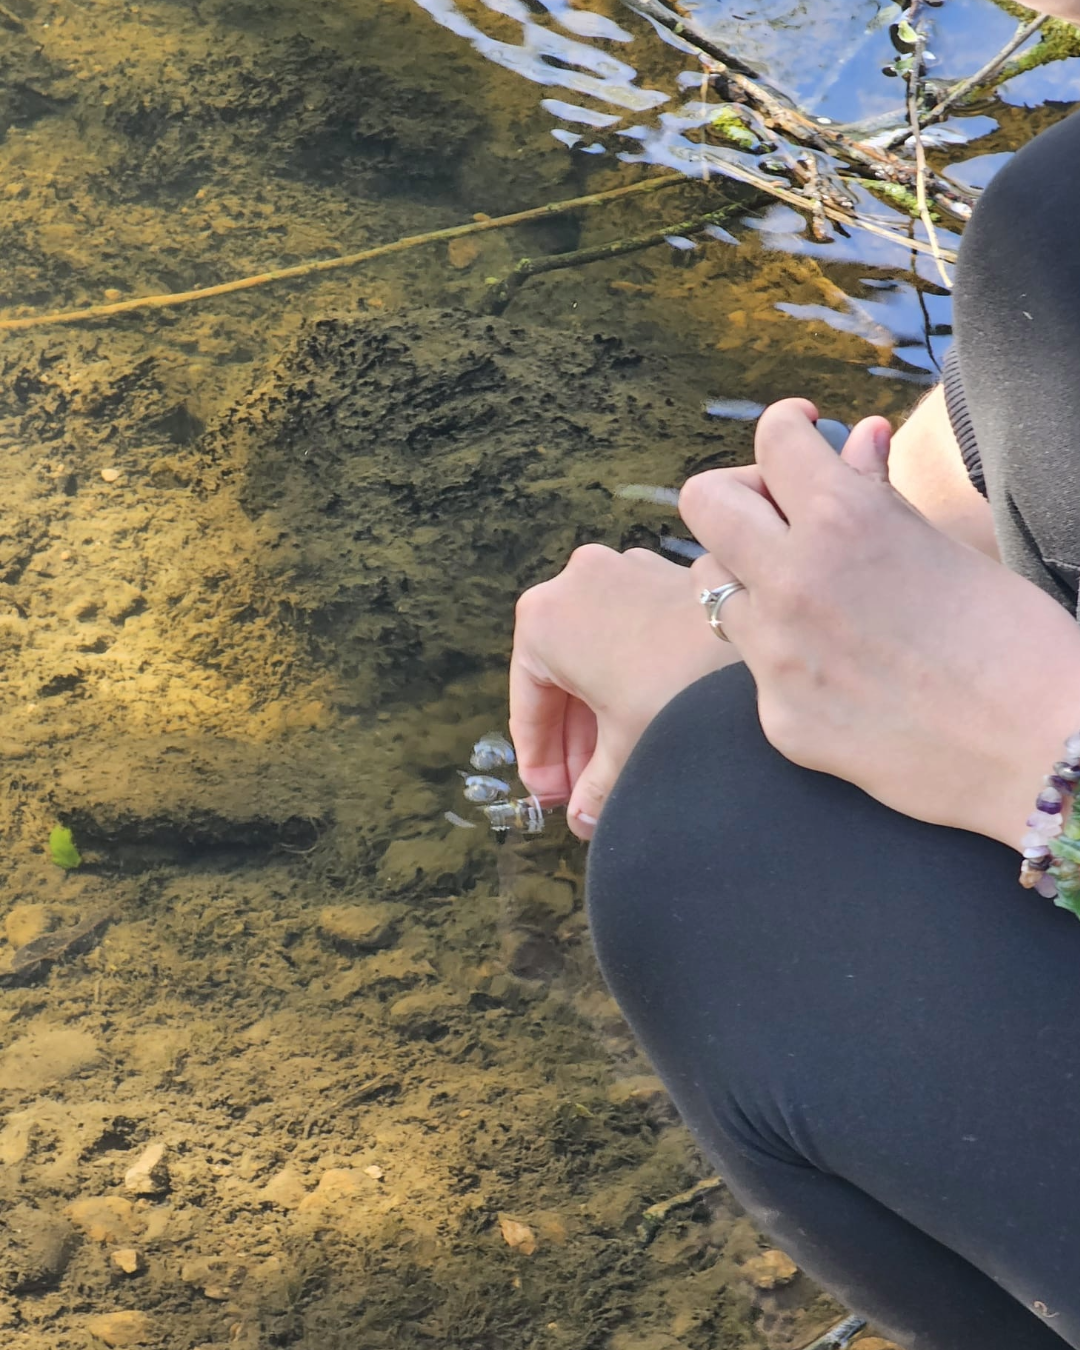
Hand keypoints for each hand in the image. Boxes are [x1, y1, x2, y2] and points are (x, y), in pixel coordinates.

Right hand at [510, 544, 738, 838]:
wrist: (758, 650)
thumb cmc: (676, 692)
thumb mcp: (625, 749)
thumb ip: (595, 790)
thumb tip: (584, 823)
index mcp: (542, 619)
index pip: (527, 705)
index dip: (538, 761)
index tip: (550, 799)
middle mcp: (572, 581)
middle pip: (559, 677)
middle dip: (572, 741)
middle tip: (581, 792)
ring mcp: (620, 569)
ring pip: (594, 654)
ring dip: (599, 712)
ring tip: (613, 765)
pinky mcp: (661, 572)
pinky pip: (627, 632)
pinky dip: (628, 676)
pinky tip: (643, 720)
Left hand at [680, 400, 1079, 848]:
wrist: (1042, 755)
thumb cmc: (1016, 642)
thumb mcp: (947, 549)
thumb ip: (878, 495)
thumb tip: (857, 438)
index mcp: (845, 521)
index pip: (773, 440)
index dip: (789, 428)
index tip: (802, 437)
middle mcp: (794, 582)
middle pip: (704, 504)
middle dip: (739, 496)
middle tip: (781, 514)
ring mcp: (776, 655)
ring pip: (713, 588)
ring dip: (747, 578)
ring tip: (804, 595)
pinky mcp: (777, 718)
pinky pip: (751, 667)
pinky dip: (782, 656)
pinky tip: (837, 670)